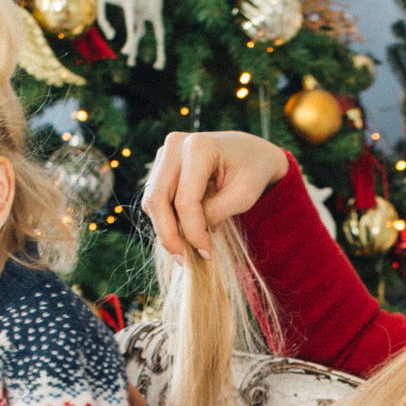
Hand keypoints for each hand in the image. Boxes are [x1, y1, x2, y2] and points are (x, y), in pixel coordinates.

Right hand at [143, 131, 290, 257]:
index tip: (207, 253)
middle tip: (183, 260)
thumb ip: (215, 214)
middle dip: (168, 234)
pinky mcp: (161, 165)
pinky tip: (184, 230)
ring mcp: (164, 154)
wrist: (251, 152)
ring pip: (152, 200)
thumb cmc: (253, 171)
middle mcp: (175, 145)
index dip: (192, 232)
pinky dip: (166, 218)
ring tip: (186, 248)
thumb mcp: (244, 196)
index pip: (185, 200)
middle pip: (157, 199)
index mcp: (199, 146)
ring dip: (166, 228)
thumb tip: (190, 238)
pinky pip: (155, 198)